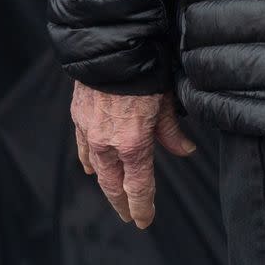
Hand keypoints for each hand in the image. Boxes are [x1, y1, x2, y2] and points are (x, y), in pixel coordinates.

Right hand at [71, 81, 196, 228]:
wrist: (111, 45)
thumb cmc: (143, 68)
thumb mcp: (166, 100)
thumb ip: (172, 131)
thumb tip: (186, 150)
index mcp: (133, 142)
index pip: (138, 186)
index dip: (142, 206)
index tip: (144, 219)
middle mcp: (107, 143)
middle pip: (114, 184)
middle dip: (122, 203)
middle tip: (129, 214)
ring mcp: (89, 131)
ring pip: (96, 168)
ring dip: (105, 182)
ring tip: (113, 192)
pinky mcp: (78, 117)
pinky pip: (82, 147)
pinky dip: (88, 160)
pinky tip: (90, 166)